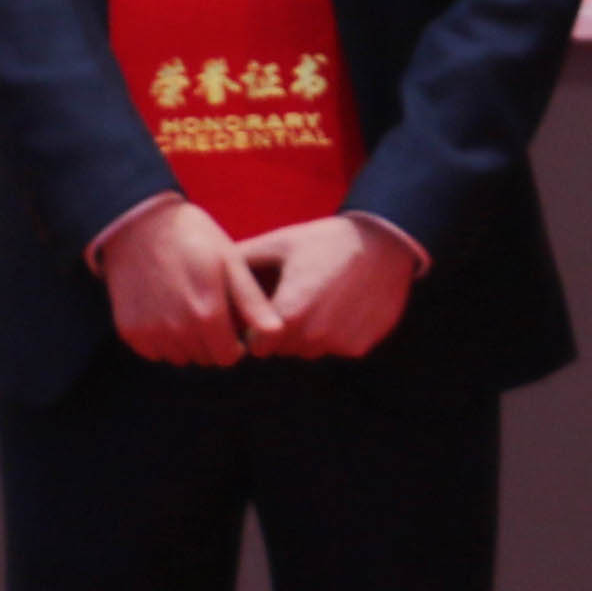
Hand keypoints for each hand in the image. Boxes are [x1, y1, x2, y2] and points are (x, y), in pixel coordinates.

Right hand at [96, 194, 250, 367]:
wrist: (138, 224)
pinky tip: (165, 308)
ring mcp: (151, 333)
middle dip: (212, 341)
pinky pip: (156, 351)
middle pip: (205, 358)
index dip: (234, 342)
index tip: (231, 321)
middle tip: (208, 307)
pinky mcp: (131, 332)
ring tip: (186, 304)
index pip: (228, 357)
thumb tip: (277, 334)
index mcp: (206, 313)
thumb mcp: (230, 261)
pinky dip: (164, 338)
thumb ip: (252, 302)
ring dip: (188, 341)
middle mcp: (177, 330)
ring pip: (181, 357)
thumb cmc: (193, 238)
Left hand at [233, 215, 420, 363]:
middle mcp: (313, 337)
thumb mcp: (281, 242)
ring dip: (308, 333)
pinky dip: (335, 332)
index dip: (257, 329)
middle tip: (296, 295)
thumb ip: (242, 262)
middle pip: (282, 348)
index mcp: (289, 313)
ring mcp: (339, 345)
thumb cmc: (325, 240)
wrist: (384, 242)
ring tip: (320, 296)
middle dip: (281, 330)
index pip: (257, 346)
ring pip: (308, 350)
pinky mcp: (360, 348)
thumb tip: (207, 274)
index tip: (268, 307)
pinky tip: (343, 304)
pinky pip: (335, 348)